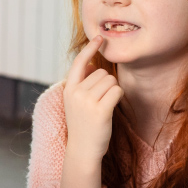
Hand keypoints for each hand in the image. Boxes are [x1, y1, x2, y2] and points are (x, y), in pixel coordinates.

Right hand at [62, 38, 121, 165]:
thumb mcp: (75, 103)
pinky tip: (111, 108)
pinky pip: (117, 91)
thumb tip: (91, 65)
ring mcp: (87, 101)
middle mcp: (76, 93)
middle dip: (106, 84)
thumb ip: (81, 84)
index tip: (99, 37)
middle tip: (99, 102)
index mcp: (68, 89)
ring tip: (103, 106)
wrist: (83, 150)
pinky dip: (118, 97)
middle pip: (101, 73)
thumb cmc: (83, 125)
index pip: (79, 63)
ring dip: (112, 91)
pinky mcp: (101, 110)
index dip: (89, 49)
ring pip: (111, 81)